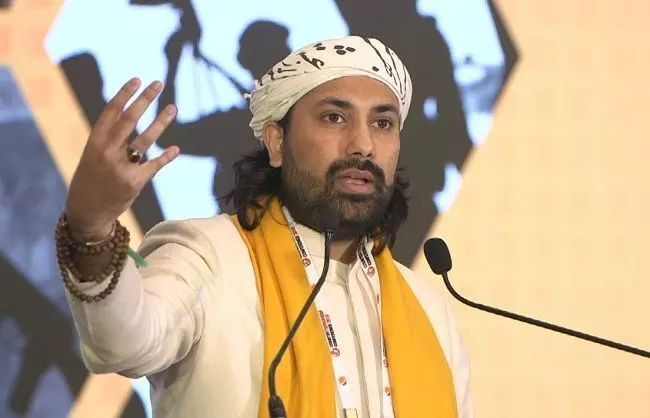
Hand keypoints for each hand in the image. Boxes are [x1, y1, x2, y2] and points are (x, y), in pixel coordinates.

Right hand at [65, 78, 178, 240]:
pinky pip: (154, 165)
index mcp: (94, 142)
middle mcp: (107, 152)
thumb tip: (130, 115)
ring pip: (145, 139)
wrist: (87, 211)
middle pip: (129, 119)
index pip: (111, 112)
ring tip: (173, 108)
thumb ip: (109, 138)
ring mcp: (121, 167)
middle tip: (158, 84)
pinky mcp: (134, 182)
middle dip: (145, 99)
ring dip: (161, 122)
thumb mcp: (92, 155)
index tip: (137, 79)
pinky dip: (166, 157)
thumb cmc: (91, 179)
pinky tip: (175, 149)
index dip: (125, 94)